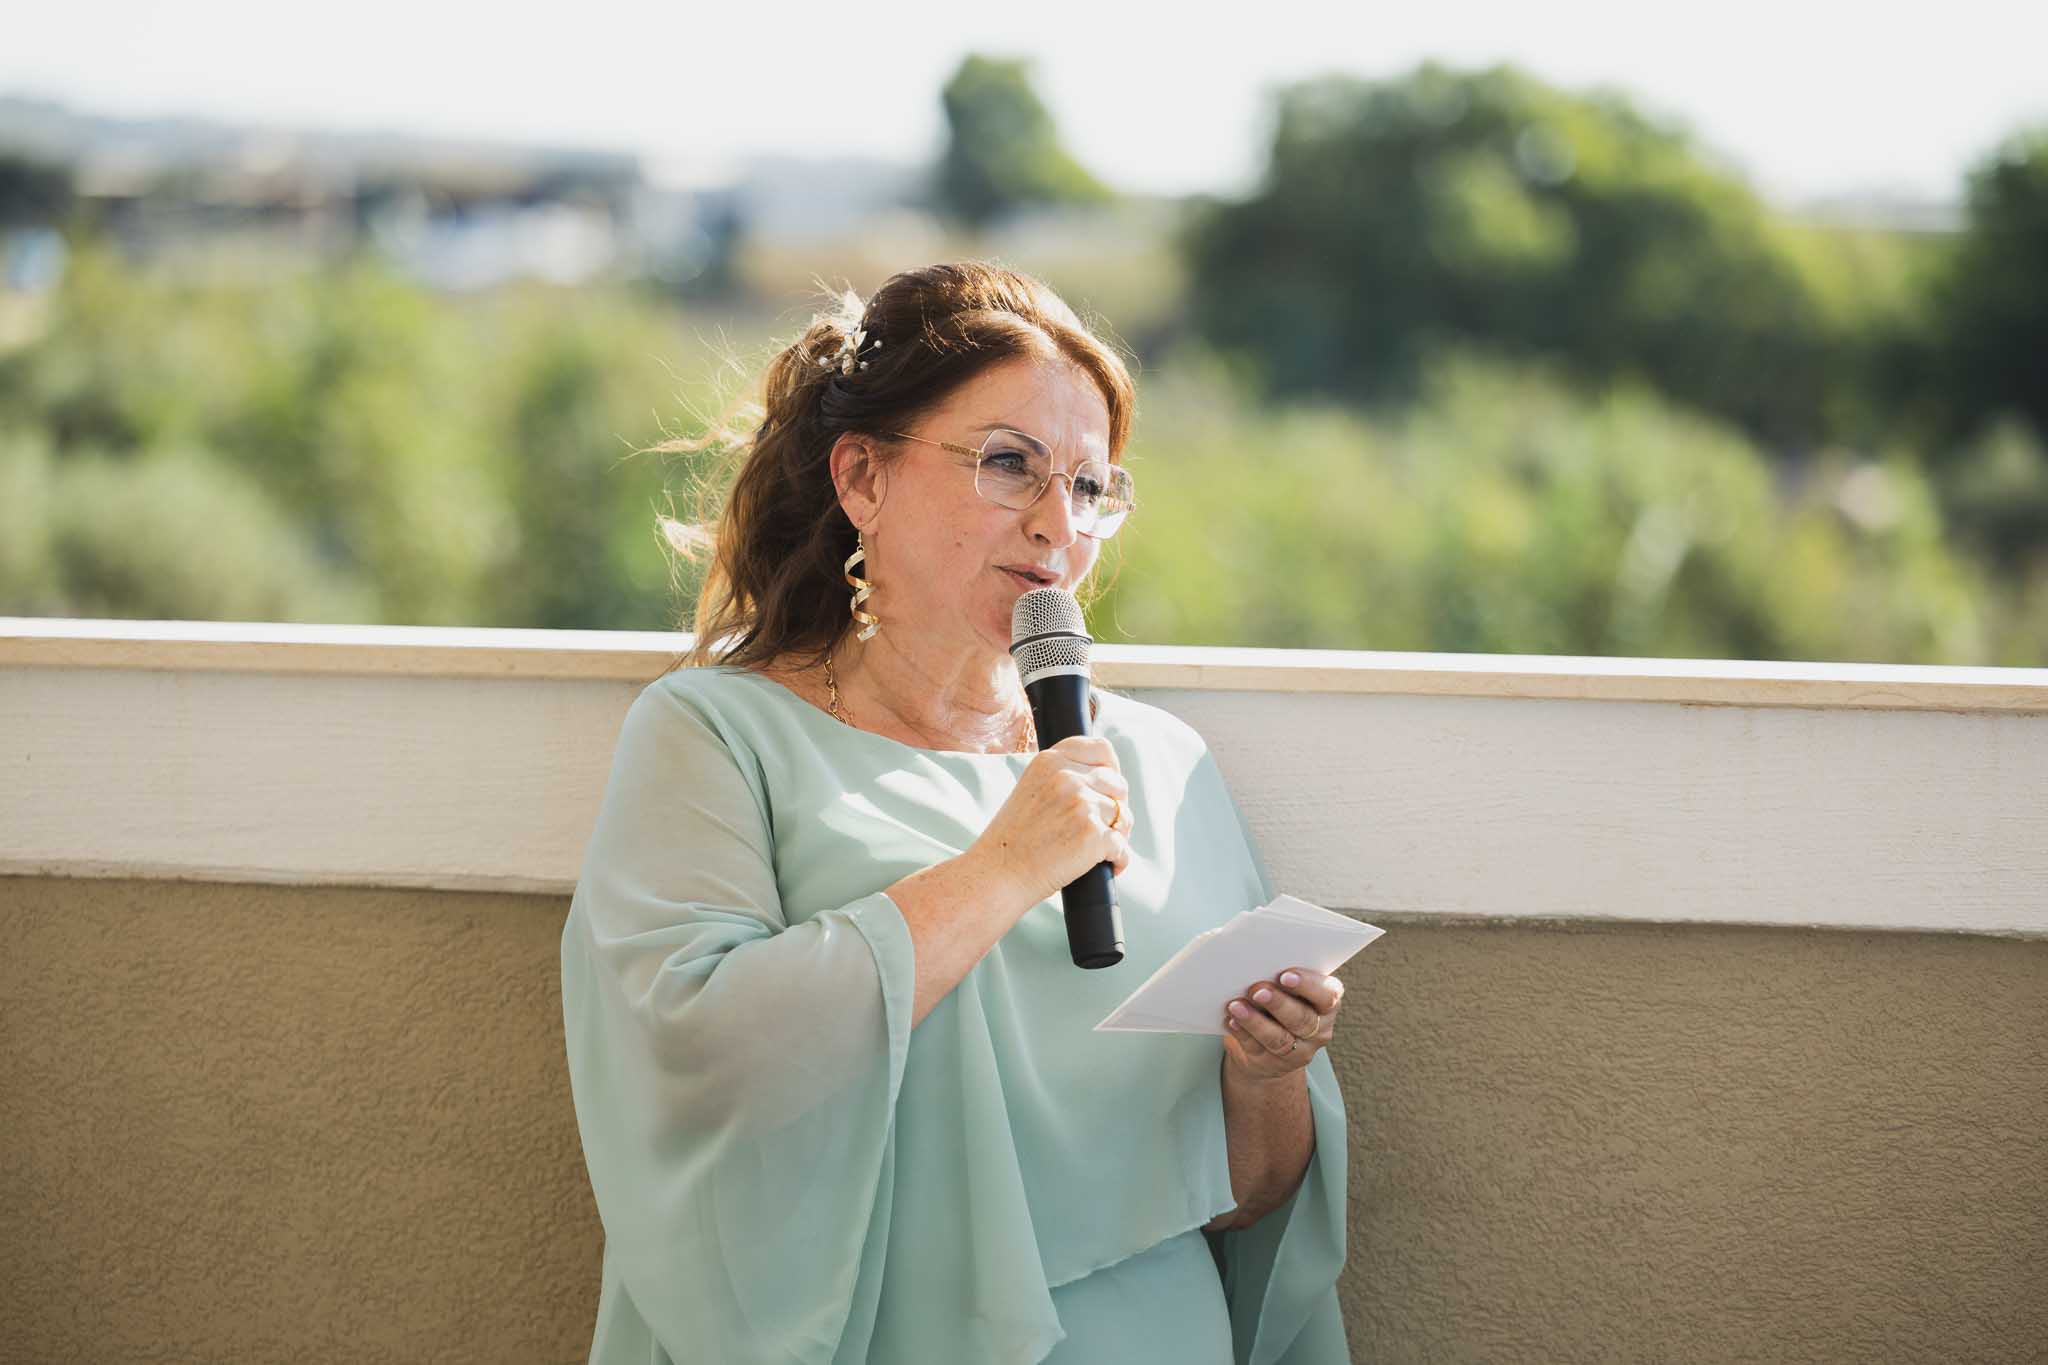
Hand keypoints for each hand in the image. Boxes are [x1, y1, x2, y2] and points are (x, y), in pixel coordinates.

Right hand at [968, 735, 1131, 908]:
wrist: (997, 874)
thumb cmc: (1015, 839)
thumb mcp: (1032, 790)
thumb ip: (1063, 776)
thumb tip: (1111, 779)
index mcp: (1050, 760)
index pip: (1102, 749)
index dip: (1112, 770)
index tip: (1109, 789)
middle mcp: (1067, 777)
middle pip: (1118, 784)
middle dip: (1117, 806)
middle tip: (1103, 828)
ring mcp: (1081, 804)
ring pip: (1123, 815)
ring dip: (1118, 834)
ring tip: (1100, 850)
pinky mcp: (1092, 834)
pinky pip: (1123, 846)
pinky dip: (1119, 860)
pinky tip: (1107, 867)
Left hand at [1221, 968, 1343, 1082]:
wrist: (1270, 1042)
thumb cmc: (1281, 999)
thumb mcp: (1289, 987)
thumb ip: (1281, 976)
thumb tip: (1257, 962)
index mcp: (1327, 1004)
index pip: (1327, 995)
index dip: (1308, 985)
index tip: (1285, 975)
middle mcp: (1319, 1030)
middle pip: (1302, 1019)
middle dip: (1278, 1003)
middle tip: (1257, 990)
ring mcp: (1298, 1051)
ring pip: (1279, 1039)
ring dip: (1255, 1022)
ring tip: (1236, 1006)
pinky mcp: (1273, 1064)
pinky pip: (1257, 1049)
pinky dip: (1242, 1034)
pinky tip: (1231, 1021)